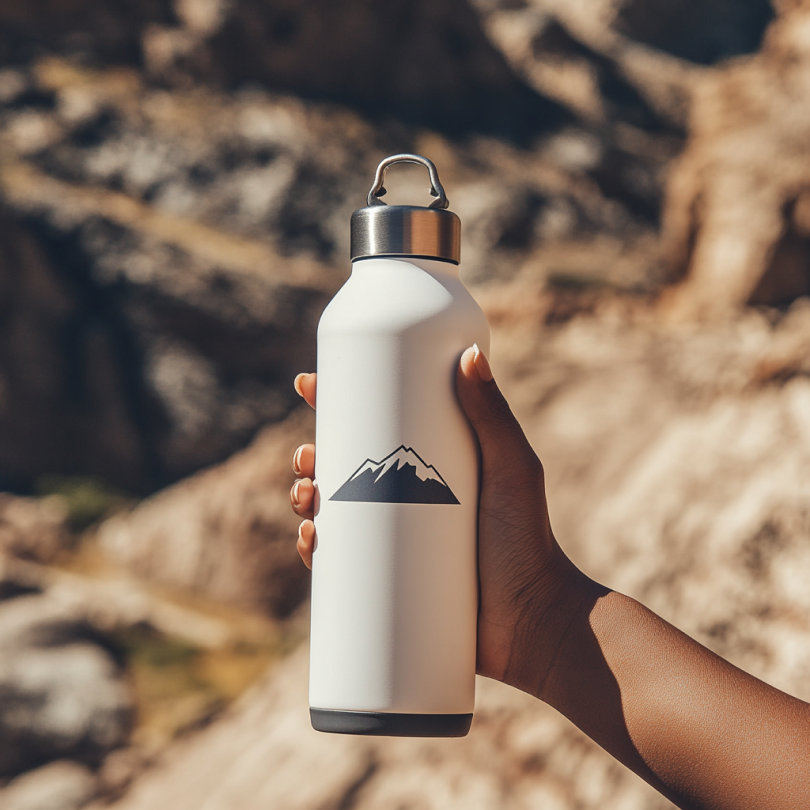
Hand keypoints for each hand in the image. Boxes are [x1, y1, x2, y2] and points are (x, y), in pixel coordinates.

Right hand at [289, 346, 597, 687]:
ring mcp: (395, 542)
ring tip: (305, 498)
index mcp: (429, 464)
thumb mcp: (511, 469)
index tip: (310, 386)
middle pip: (344, 467)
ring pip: (332, 512)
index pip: (375, 424)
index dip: (336, 404)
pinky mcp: (387, 583)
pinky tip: (309, 542)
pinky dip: (315, 550)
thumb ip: (493, 415)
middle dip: (311, 455)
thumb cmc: (529, 540)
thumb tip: (469, 354)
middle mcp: (408, 499)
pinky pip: (338, 565)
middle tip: (307, 458)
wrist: (532, 621)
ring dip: (304, 498)